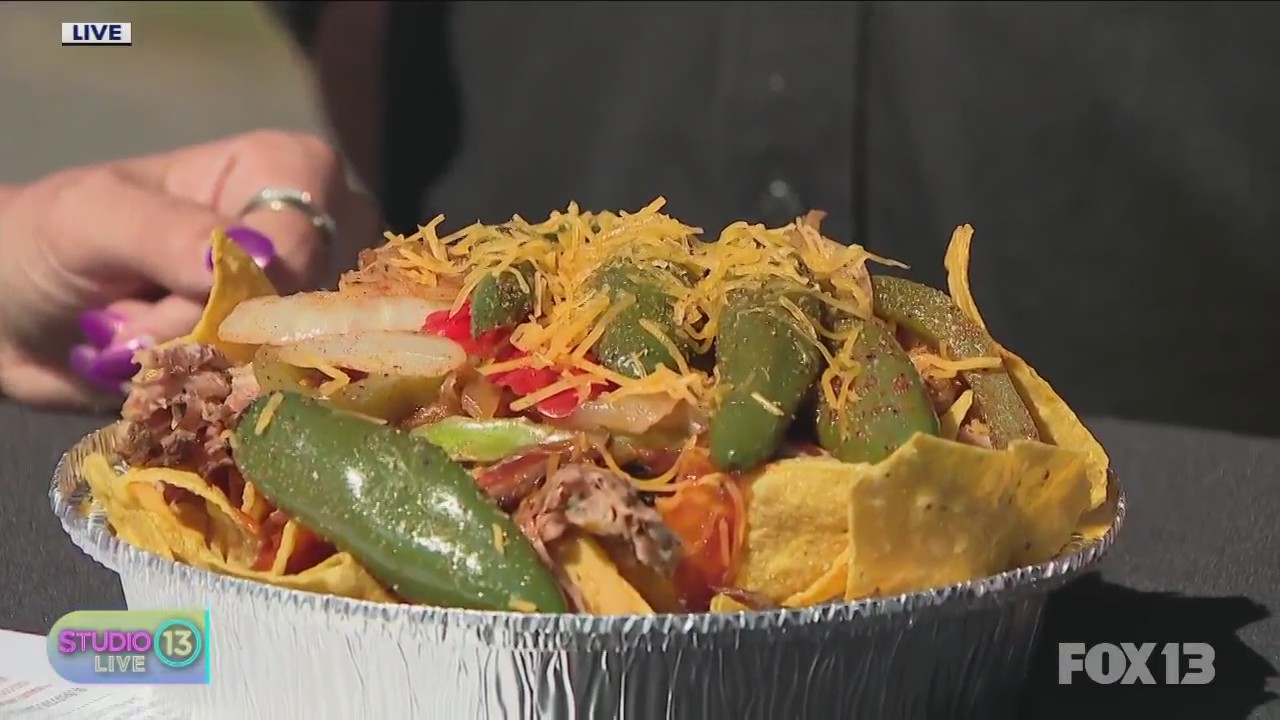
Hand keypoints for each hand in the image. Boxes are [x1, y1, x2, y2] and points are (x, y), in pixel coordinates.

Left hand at [0, 130, 378, 407]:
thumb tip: (256, 259)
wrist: (16, 315)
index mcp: (280, 170)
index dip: (252, 280)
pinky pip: (273, 395)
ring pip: (286, 359)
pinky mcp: (276, 360)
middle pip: (302, 306)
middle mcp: (304, 236)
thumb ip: (165, 232)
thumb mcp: (89, 220)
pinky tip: (160, 370)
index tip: (180, 290)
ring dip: (200, 367)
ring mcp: (296, 302)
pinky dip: (206, 395)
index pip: (305, 237)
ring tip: (137, 343)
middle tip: (135, 324)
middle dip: (211, 332)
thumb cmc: (47, 242)